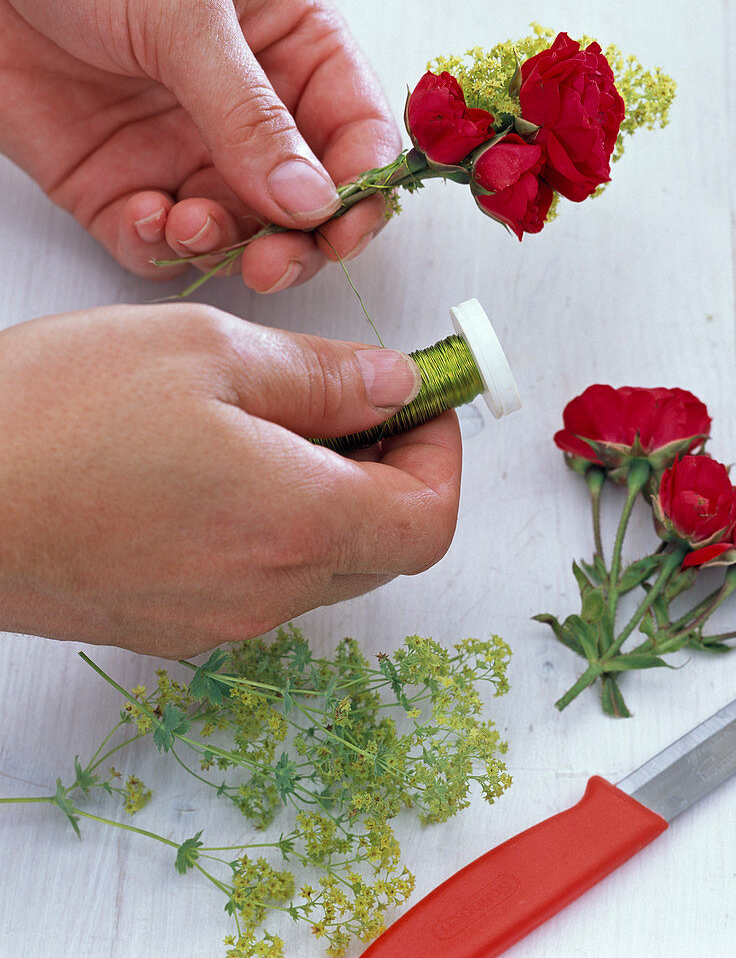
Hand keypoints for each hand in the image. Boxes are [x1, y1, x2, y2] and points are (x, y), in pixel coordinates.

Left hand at [0, 0, 399, 291]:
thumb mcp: (185, 11)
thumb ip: (251, 115)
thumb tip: (313, 199)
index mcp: (293, 47)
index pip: (359, 134)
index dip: (360, 190)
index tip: (340, 227)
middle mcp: (251, 109)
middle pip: (308, 204)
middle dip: (299, 241)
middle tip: (276, 261)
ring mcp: (190, 151)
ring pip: (242, 236)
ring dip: (226, 247)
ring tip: (190, 224)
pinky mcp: (127, 184)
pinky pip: (164, 244)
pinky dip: (160, 248)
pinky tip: (144, 216)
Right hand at [0, 304, 460, 655]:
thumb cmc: (54, 417)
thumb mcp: (208, 353)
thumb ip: (323, 378)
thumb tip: (398, 385)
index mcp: (293, 523)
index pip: (429, 519)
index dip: (441, 453)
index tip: (422, 398)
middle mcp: (266, 591)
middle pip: (386, 545)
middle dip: (394, 468)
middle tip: (360, 398)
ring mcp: (217, 618)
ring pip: (327, 562)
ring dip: (336, 494)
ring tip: (284, 421)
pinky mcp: (174, 622)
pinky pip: (264, 577)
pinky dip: (279, 522)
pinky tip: (229, 465)